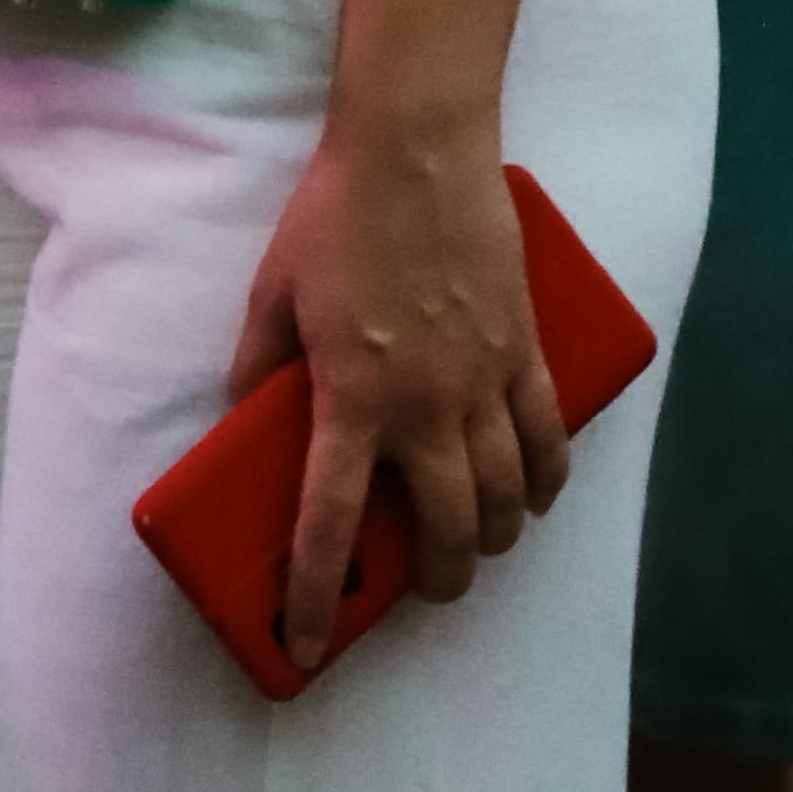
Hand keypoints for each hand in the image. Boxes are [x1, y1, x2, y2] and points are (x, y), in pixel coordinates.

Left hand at [231, 126, 570, 673]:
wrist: (416, 145)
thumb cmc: (336, 214)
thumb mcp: (273, 292)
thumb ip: (257, 366)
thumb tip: (243, 417)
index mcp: (352, 399)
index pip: (329, 525)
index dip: (316, 598)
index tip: (306, 646)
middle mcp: (425, 406)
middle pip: (446, 530)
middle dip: (438, 580)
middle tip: (424, 586)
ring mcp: (483, 380)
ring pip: (506, 497)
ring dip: (494, 540)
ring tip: (479, 546)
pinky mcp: (525, 348)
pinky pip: (548, 435)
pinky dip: (547, 479)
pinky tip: (536, 493)